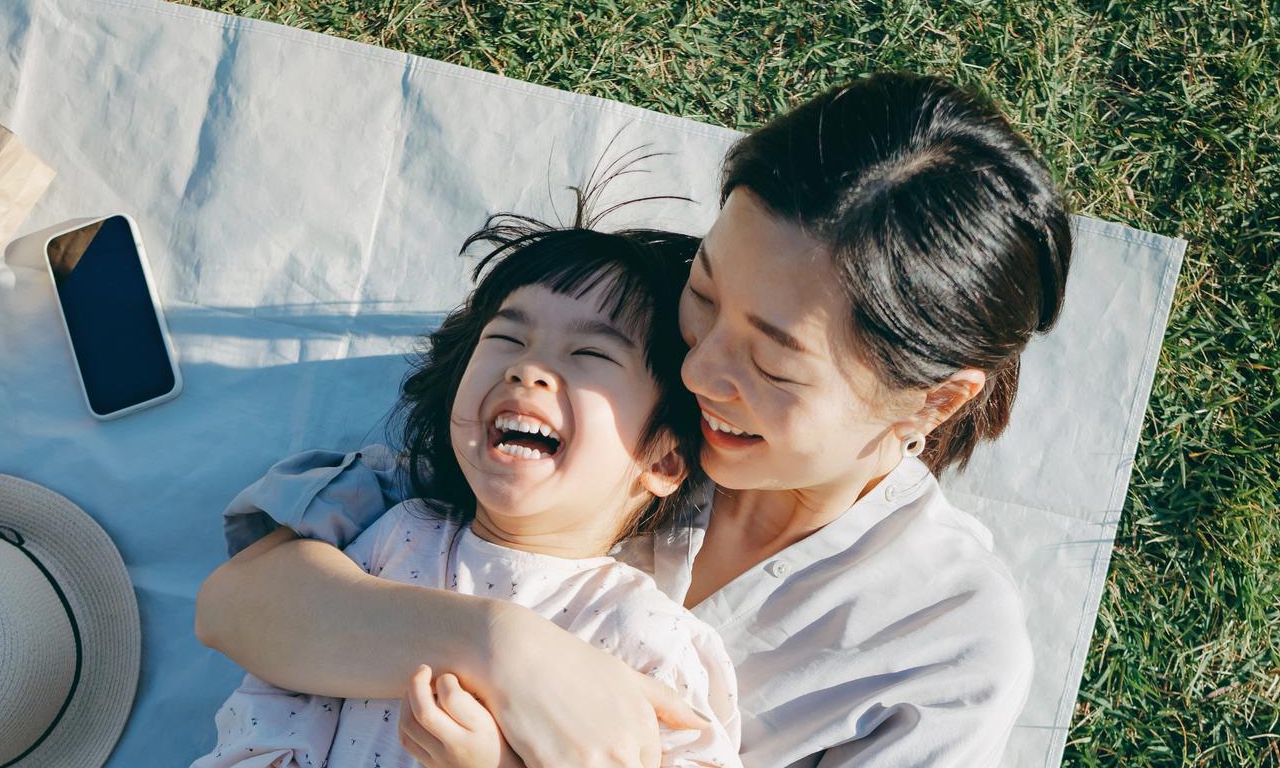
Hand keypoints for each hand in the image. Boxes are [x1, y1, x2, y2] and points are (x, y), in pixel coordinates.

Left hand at [400, 665, 524, 767]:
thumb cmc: (501, 738)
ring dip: (408, 700)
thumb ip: (472, 697)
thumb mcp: (496, 714)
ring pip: (409, 725)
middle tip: (423, 669)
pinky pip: (406, 740)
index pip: (452, 698)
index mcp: (480, 730)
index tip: (450, 676)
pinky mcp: (430, 765)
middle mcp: (457, 746)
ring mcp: (440, 759)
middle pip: (424, 712)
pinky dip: (405, 718)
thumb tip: (444, 677)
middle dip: (417, 684)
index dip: (445, 679)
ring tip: (416, 687)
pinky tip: (412, 707)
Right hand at [472, 605, 709, 767]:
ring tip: (573, 750)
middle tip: (585, 746)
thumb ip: (668, 704)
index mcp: (645, 727)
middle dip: (611, 766)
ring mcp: (596, 761)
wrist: (519, 654)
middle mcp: (628, 747)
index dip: (624, 762)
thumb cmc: (570, 662)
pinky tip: (552, 760)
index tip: (599, 749)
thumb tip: (705, 725)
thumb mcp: (626, 677)